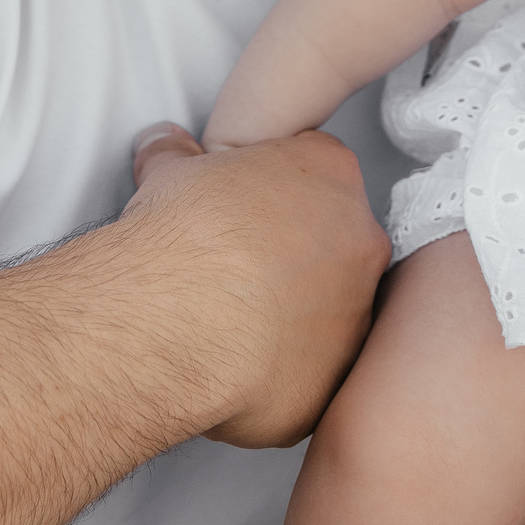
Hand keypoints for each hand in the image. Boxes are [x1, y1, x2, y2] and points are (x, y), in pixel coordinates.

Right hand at [124, 124, 389, 447]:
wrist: (171, 320)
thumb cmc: (180, 240)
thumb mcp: (168, 173)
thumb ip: (176, 153)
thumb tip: (165, 145)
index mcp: (330, 174)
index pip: (319, 169)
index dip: (275, 193)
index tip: (242, 213)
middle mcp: (360, 241)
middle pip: (336, 242)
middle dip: (292, 256)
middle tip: (234, 272)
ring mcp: (356, 314)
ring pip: (330, 314)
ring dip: (290, 319)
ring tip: (227, 326)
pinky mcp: (333, 379)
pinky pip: (310, 376)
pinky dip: (278, 375)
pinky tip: (231, 370)